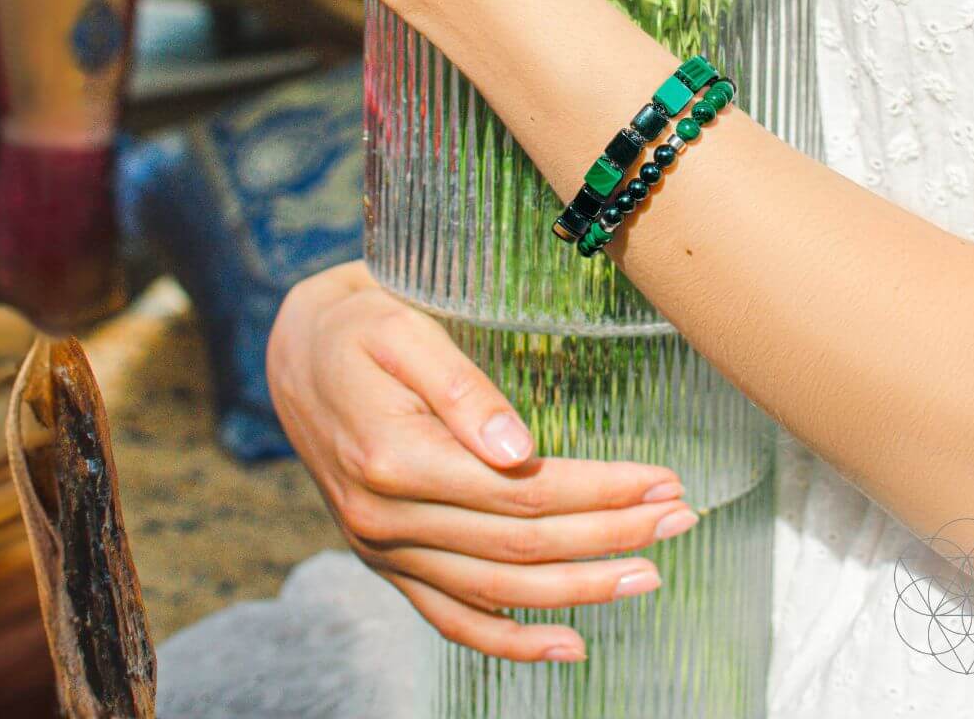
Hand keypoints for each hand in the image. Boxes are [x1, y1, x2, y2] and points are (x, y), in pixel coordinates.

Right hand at [267, 262, 698, 663]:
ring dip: (579, 590)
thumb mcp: (404, 330)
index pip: (522, 492)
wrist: (294, 356)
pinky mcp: (385, 559)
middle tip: (679, 518)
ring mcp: (382, 548)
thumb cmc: (358, 328)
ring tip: (649, 573)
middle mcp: (385, 518)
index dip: (599, 492)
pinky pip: (449, 617)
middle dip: (609, 537)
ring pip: (496, 591)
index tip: (661, 479)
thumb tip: (522, 450)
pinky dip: (509, 640)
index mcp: (395, 458)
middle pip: (520, 546)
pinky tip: (567, 645)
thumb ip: (461, 388)